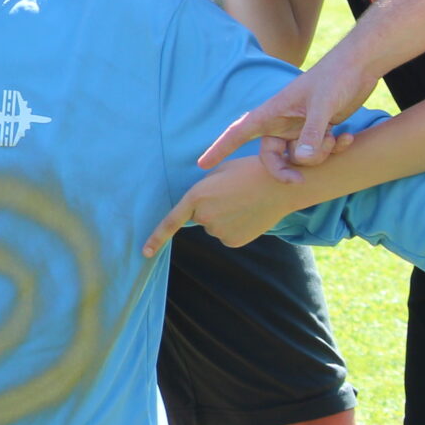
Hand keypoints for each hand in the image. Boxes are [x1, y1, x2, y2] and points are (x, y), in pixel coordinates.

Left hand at [142, 153, 301, 255]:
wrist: (279, 185)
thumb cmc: (248, 172)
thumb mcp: (219, 172)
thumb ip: (202, 191)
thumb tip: (197, 209)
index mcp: (196, 197)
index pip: (171, 222)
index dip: (156, 238)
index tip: (145, 252)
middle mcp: (205, 217)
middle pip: (200, 218)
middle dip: (211, 208)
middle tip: (232, 194)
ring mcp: (220, 232)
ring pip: (215, 227)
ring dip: (225, 217)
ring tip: (243, 202)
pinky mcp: (234, 241)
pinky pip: (228, 235)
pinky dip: (236, 227)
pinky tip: (249, 214)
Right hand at [198, 45, 378, 171]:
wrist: (359, 65)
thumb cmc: (336, 76)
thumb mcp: (323, 105)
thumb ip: (311, 132)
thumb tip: (301, 161)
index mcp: (273, 111)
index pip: (238, 132)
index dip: (219, 148)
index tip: (203, 165)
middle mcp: (283, 121)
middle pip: (271, 156)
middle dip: (285, 169)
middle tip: (299, 181)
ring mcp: (300, 126)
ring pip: (299, 156)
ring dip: (318, 154)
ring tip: (334, 136)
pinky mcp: (318, 128)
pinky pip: (319, 150)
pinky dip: (333, 147)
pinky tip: (347, 137)